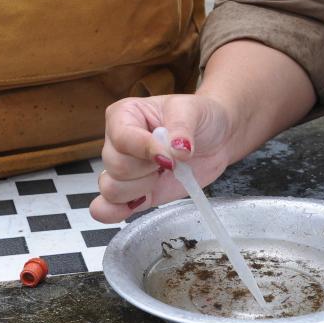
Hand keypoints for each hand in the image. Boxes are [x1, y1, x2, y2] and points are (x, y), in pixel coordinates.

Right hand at [89, 94, 233, 222]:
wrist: (216, 139)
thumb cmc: (199, 117)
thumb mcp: (192, 110)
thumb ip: (182, 128)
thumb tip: (176, 150)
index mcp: (124, 115)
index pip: (122, 138)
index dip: (145, 150)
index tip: (170, 157)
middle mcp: (117, 143)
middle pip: (116, 166)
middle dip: (148, 169)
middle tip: (171, 161)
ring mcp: (124, 170)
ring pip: (111, 189)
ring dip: (142, 188)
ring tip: (162, 174)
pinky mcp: (134, 193)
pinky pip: (107, 209)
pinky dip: (116, 212)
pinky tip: (138, 201)